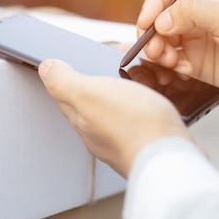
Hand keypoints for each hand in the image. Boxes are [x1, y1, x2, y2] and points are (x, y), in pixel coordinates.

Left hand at [38, 59, 192, 177]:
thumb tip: (45, 69)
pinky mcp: (150, 139)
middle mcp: (101, 132)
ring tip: (133, 76)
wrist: (173, 158)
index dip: (68, 75)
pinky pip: (142, 116)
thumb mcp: (90, 94)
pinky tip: (150, 99)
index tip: (72, 60)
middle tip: (108, 63)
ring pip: (118, 109)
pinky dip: (144, 103)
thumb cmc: (133, 127)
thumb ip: (65, 82)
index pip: (66, 96)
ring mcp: (126, 137)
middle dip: (98, 81)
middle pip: (93, 102)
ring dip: (124, 91)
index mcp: (83, 119)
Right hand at [138, 0, 218, 97]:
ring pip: (160, 39)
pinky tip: (185, 72)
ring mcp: (195, 35)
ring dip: (159, 51)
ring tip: (170, 62)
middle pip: (158, 16)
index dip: (153, 3)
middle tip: (156, 49)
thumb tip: (160, 21)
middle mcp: (197, 10)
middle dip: (153, 33)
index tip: (148, 23)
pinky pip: (170, 60)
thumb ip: (191, 10)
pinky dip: (171, 67)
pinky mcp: (195, 60)